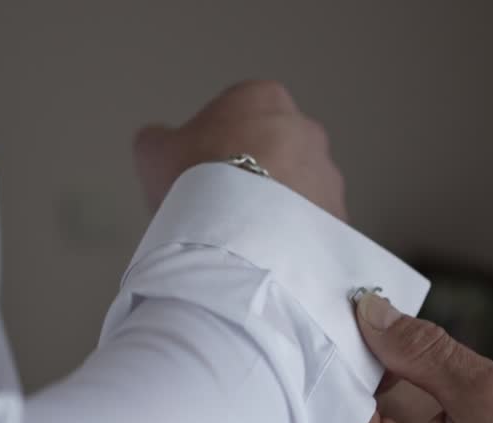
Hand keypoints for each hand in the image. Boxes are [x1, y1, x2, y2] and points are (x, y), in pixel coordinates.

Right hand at [133, 80, 346, 218]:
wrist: (241, 237)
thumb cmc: (196, 181)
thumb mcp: (153, 152)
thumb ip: (159, 141)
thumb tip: (159, 143)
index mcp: (262, 97)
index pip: (236, 116)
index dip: (213, 146)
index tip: (198, 176)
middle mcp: (306, 128)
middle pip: (273, 151)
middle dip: (251, 175)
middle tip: (220, 208)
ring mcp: (328, 174)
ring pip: (296, 190)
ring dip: (275, 208)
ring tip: (244, 238)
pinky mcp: (338, 217)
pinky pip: (310, 226)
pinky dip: (292, 238)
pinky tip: (266, 256)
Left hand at [339, 292, 492, 422]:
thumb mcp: (490, 392)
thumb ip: (421, 350)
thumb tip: (370, 314)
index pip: (331, 411)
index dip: (332, 358)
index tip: (339, 314)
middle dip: (342, 372)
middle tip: (354, 319)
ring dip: (358, 391)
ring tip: (373, 342)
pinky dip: (372, 414)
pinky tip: (387, 379)